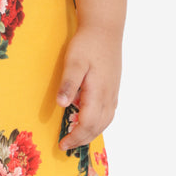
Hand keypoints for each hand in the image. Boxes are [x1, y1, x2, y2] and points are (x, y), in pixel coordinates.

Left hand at [55, 26, 121, 150]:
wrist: (105, 29)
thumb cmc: (87, 44)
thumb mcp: (74, 61)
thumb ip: (68, 83)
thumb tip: (62, 105)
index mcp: (98, 93)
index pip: (88, 124)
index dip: (76, 137)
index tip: (62, 144)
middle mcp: (108, 96)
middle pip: (97, 127)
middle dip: (82, 139)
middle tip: (66, 145)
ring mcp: (113, 93)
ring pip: (105, 122)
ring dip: (91, 133)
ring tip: (76, 137)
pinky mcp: (113, 88)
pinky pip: (108, 113)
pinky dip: (98, 123)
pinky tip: (89, 121)